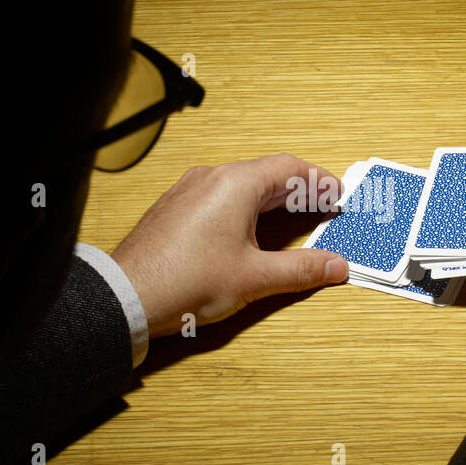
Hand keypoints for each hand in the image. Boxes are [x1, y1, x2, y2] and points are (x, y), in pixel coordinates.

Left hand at [109, 153, 347, 337]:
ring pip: (242, 185)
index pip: (290, 169)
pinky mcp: (175, 208)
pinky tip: (251, 230)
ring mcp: (189, 191)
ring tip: (295, 219)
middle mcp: (211, 178)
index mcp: (235, 184)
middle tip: (325, 208)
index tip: (339, 196)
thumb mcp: (254, 278)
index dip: (320, 182)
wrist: (126, 295)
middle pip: (268, 174)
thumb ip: (301, 269)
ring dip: (272, 199)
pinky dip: (246, 207)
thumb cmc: (183, 282)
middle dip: (300, 191)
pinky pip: (220, 197)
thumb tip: (334, 265)